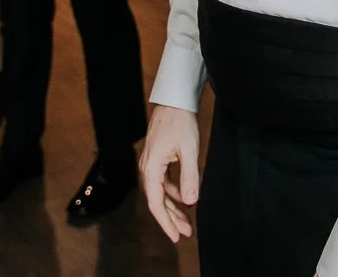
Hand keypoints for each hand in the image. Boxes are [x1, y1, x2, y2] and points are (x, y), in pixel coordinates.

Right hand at [141, 104, 200, 242]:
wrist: (175, 100)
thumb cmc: (181, 123)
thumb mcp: (189, 151)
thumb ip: (189, 177)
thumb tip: (190, 202)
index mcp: (151, 168)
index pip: (156, 203)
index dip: (166, 222)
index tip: (176, 237)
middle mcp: (147, 167)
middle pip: (157, 200)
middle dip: (171, 218)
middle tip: (186, 233)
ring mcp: (152, 162)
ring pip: (161, 192)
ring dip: (173, 206)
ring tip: (187, 221)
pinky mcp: (159, 157)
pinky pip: (164, 181)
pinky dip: (174, 192)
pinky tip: (185, 198)